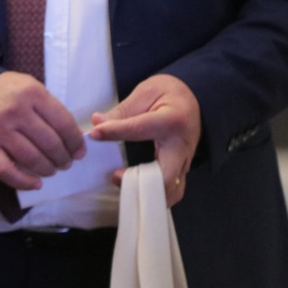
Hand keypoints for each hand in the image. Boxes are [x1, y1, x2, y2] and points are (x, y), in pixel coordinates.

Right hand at [0, 71, 85, 190]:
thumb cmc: (9, 92)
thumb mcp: (32, 87)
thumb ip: (52, 108)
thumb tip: (76, 137)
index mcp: (32, 93)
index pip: (63, 123)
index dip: (75, 141)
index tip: (79, 151)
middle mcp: (16, 111)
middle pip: (49, 143)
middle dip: (63, 158)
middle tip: (66, 163)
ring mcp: (0, 130)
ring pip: (32, 158)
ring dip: (47, 169)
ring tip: (52, 170)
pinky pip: (6, 170)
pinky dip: (23, 181)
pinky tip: (35, 184)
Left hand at [89, 74, 200, 206]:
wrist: (193, 97)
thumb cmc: (168, 92)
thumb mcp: (145, 92)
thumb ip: (122, 111)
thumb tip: (97, 123)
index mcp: (172, 119)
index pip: (139, 129)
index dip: (114, 132)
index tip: (95, 134)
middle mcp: (182, 145)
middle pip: (165, 176)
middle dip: (139, 183)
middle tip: (115, 176)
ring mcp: (186, 160)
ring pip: (172, 190)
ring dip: (148, 194)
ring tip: (125, 184)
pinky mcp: (183, 169)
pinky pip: (174, 190)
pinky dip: (156, 194)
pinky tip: (138, 188)